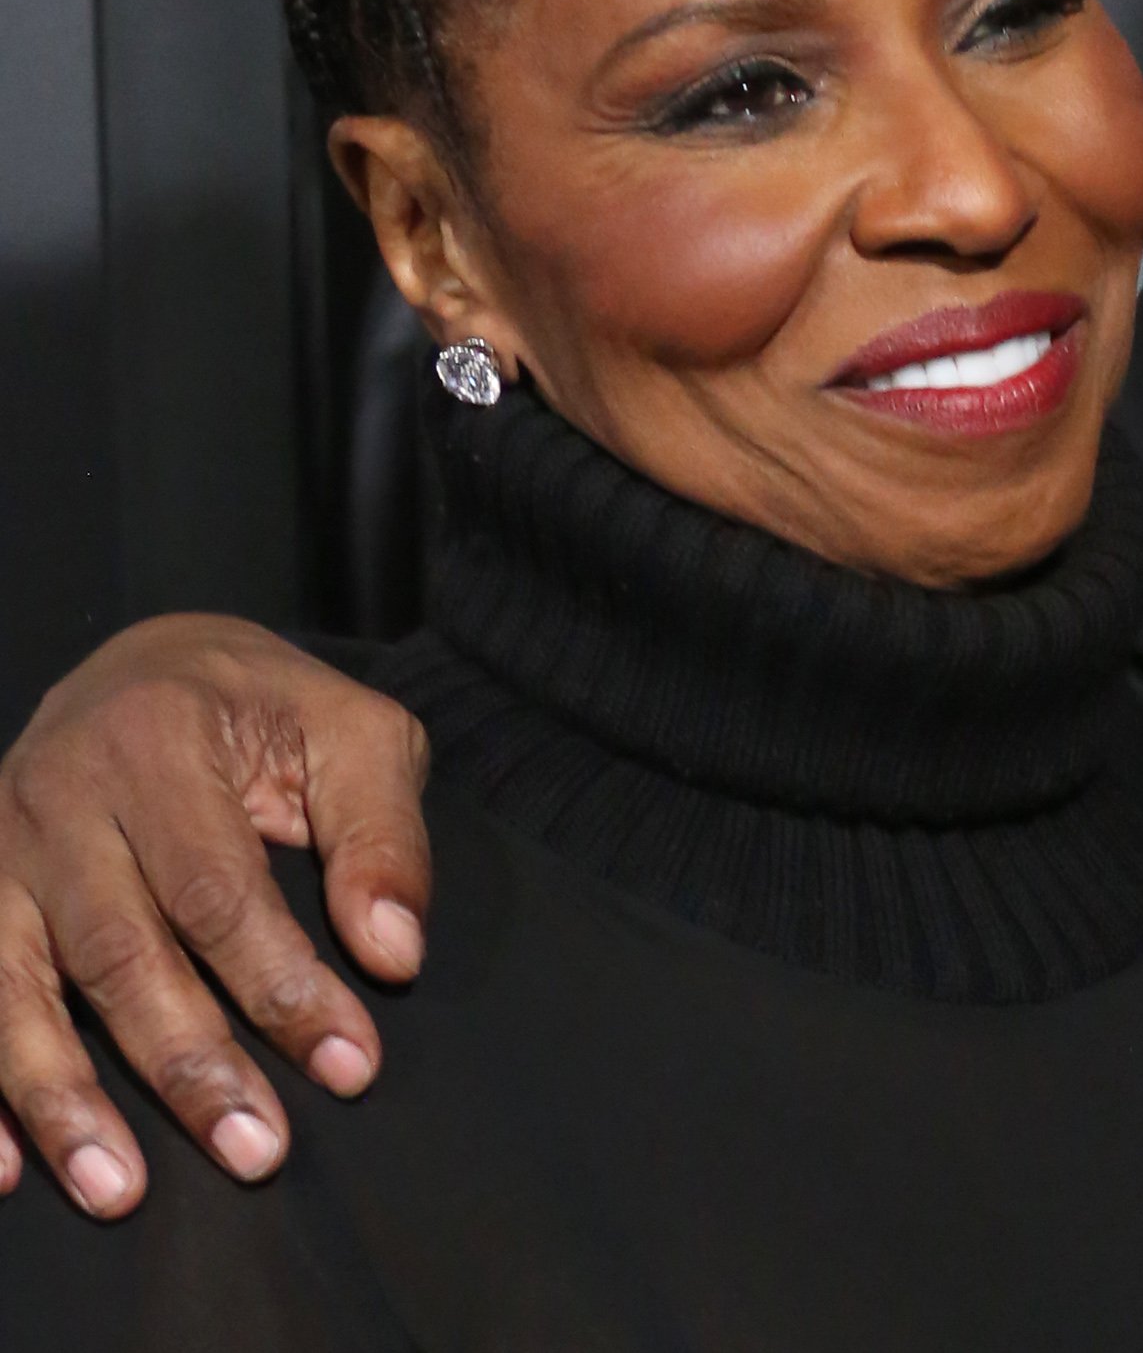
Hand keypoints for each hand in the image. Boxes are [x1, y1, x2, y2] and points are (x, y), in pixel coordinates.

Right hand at [0, 617, 430, 1214]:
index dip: (282, 985)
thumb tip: (394, 954)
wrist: (144, 661)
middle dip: (188, 1065)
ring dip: (66, 1103)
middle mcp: (55, 798)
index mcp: (156, 740)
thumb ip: (382, 835)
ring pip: (14, 993)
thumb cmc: (262, 707)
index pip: (219, 891)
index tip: (348, 1064)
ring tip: (121, 1191)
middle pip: (118, 954)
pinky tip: (6, 1170)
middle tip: (255, 1152)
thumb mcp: (354, 732)